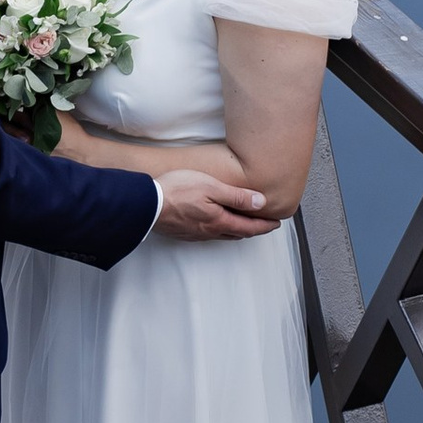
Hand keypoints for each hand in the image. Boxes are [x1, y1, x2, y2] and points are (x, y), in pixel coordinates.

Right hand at [152, 170, 273, 241]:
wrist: (146, 204)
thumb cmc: (177, 191)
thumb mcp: (212, 187)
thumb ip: (237, 196)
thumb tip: (261, 203)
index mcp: (219, 220)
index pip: (249, 226)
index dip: (265, 225)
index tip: (276, 224)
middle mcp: (210, 231)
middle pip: (238, 233)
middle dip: (254, 230)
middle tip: (265, 226)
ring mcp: (196, 233)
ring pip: (223, 235)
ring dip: (237, 231)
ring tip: (244, 225)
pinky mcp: (184, 232)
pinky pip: (208, 234)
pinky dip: (220, 230)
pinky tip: (216, 225)